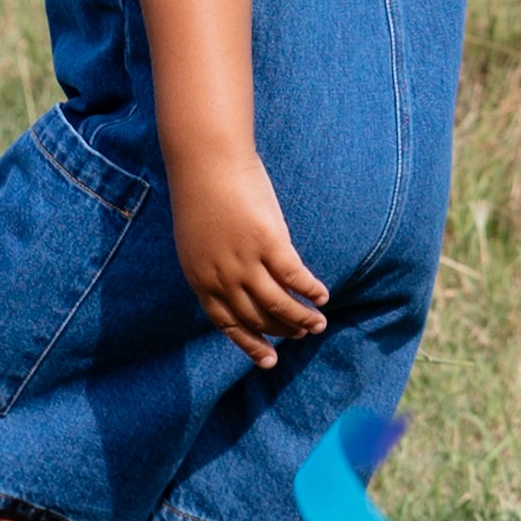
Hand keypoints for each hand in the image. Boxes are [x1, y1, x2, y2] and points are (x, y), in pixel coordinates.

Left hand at [172, 157, 329, 367]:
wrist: (206, 160)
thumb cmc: (202, 193)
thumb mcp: (198, 240)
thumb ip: (214, 265)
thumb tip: (236, 284)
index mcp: (201, 279)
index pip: (229, 324)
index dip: (251, 345)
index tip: (270, 361)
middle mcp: (222, 277)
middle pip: (258, 318)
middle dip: (282, 331)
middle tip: (300, 335)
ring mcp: (245, 262)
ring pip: (280, 305)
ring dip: (302, 318)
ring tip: (319, 323)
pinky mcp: (269, 242)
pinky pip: (295, 277)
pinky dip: (311, 290)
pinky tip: (322, 295)